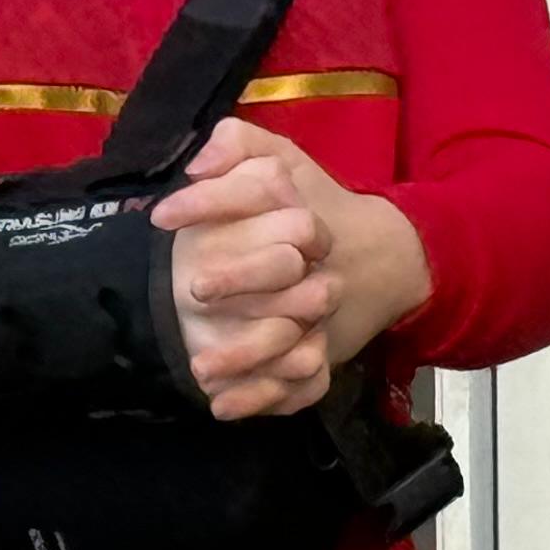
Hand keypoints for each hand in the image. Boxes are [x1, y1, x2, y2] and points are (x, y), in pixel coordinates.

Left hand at [150, 118, 432, 420]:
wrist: (388, 256)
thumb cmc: (316, 203)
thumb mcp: (282, 159)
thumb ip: (238, 143)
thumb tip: (197, 164)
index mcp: (304, 215)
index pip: (261, 196)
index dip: (207, 203)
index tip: (160, 216)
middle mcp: (319, 269)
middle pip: (286, 279)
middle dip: (239, 282)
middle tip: (192, 291)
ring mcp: (325, 317)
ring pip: (293, 344)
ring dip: (246, 358)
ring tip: (198, 369)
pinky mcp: (327, 354)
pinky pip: (302, 386)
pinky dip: (264, 399)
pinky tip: (222, 407)